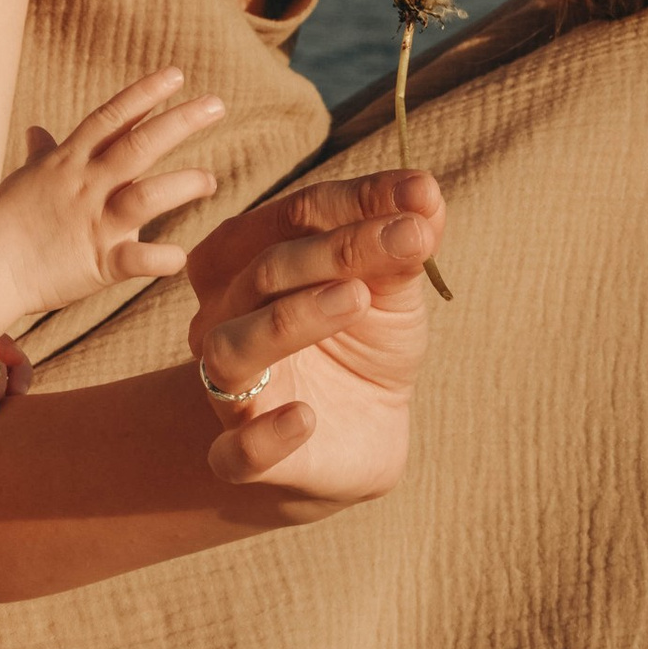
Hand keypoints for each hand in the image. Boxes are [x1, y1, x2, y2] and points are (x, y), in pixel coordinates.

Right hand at [0, 69, 221, 339]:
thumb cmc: (7, 219)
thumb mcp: (27, 177)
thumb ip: (42, 153)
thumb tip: (38, 130)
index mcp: (70, 161)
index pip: (111, 119)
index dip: (144, 95)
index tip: (176, 74)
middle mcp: (86, 186)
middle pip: (137, 147)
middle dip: (179, 123)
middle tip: (217, 104)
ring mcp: (93, 224)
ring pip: (143, 197)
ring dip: (181, 185)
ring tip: (209, 180)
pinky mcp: (98, 264)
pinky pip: (136, 259)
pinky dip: (161, 258)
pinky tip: (180, 256)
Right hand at [183, 166, 443, 508]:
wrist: (362, 429)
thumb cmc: (361, 339)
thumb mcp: (389, 286)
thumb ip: (401, 239)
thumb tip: (424, 191)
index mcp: (246, 260)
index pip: (291, 215)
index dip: (354, 202)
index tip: (419, 198)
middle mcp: (223, 316)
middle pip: (264, 271)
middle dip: (336, 250)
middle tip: (409, 237)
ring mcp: (229, 388)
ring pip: (234, 347)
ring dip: (292, 318)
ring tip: (357, 298)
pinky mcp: (244, 457)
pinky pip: (236, 449)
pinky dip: (266, 435)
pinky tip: (305, 418)